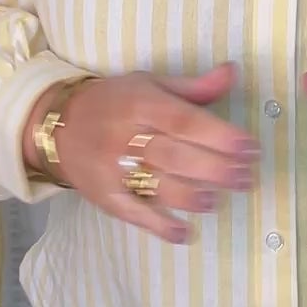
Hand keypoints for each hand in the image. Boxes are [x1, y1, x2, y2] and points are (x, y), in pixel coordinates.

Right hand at [26, 64, 259, 243]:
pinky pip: (134, 213)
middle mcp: (126, 137)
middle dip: (215, 169)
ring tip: (215, 201)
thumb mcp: (148, 84)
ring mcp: (113, 170)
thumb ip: (192, 87)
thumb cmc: (113, 102)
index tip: (250, 147)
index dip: (219, 135)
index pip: (184, 121)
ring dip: (191, 197)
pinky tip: (184, 234)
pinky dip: (159, 226)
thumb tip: (232, 72)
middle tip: (245, 178)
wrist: (57, 125)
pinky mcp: (105, 196)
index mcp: (140, 105)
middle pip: (176, 156)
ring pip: (158, 186)